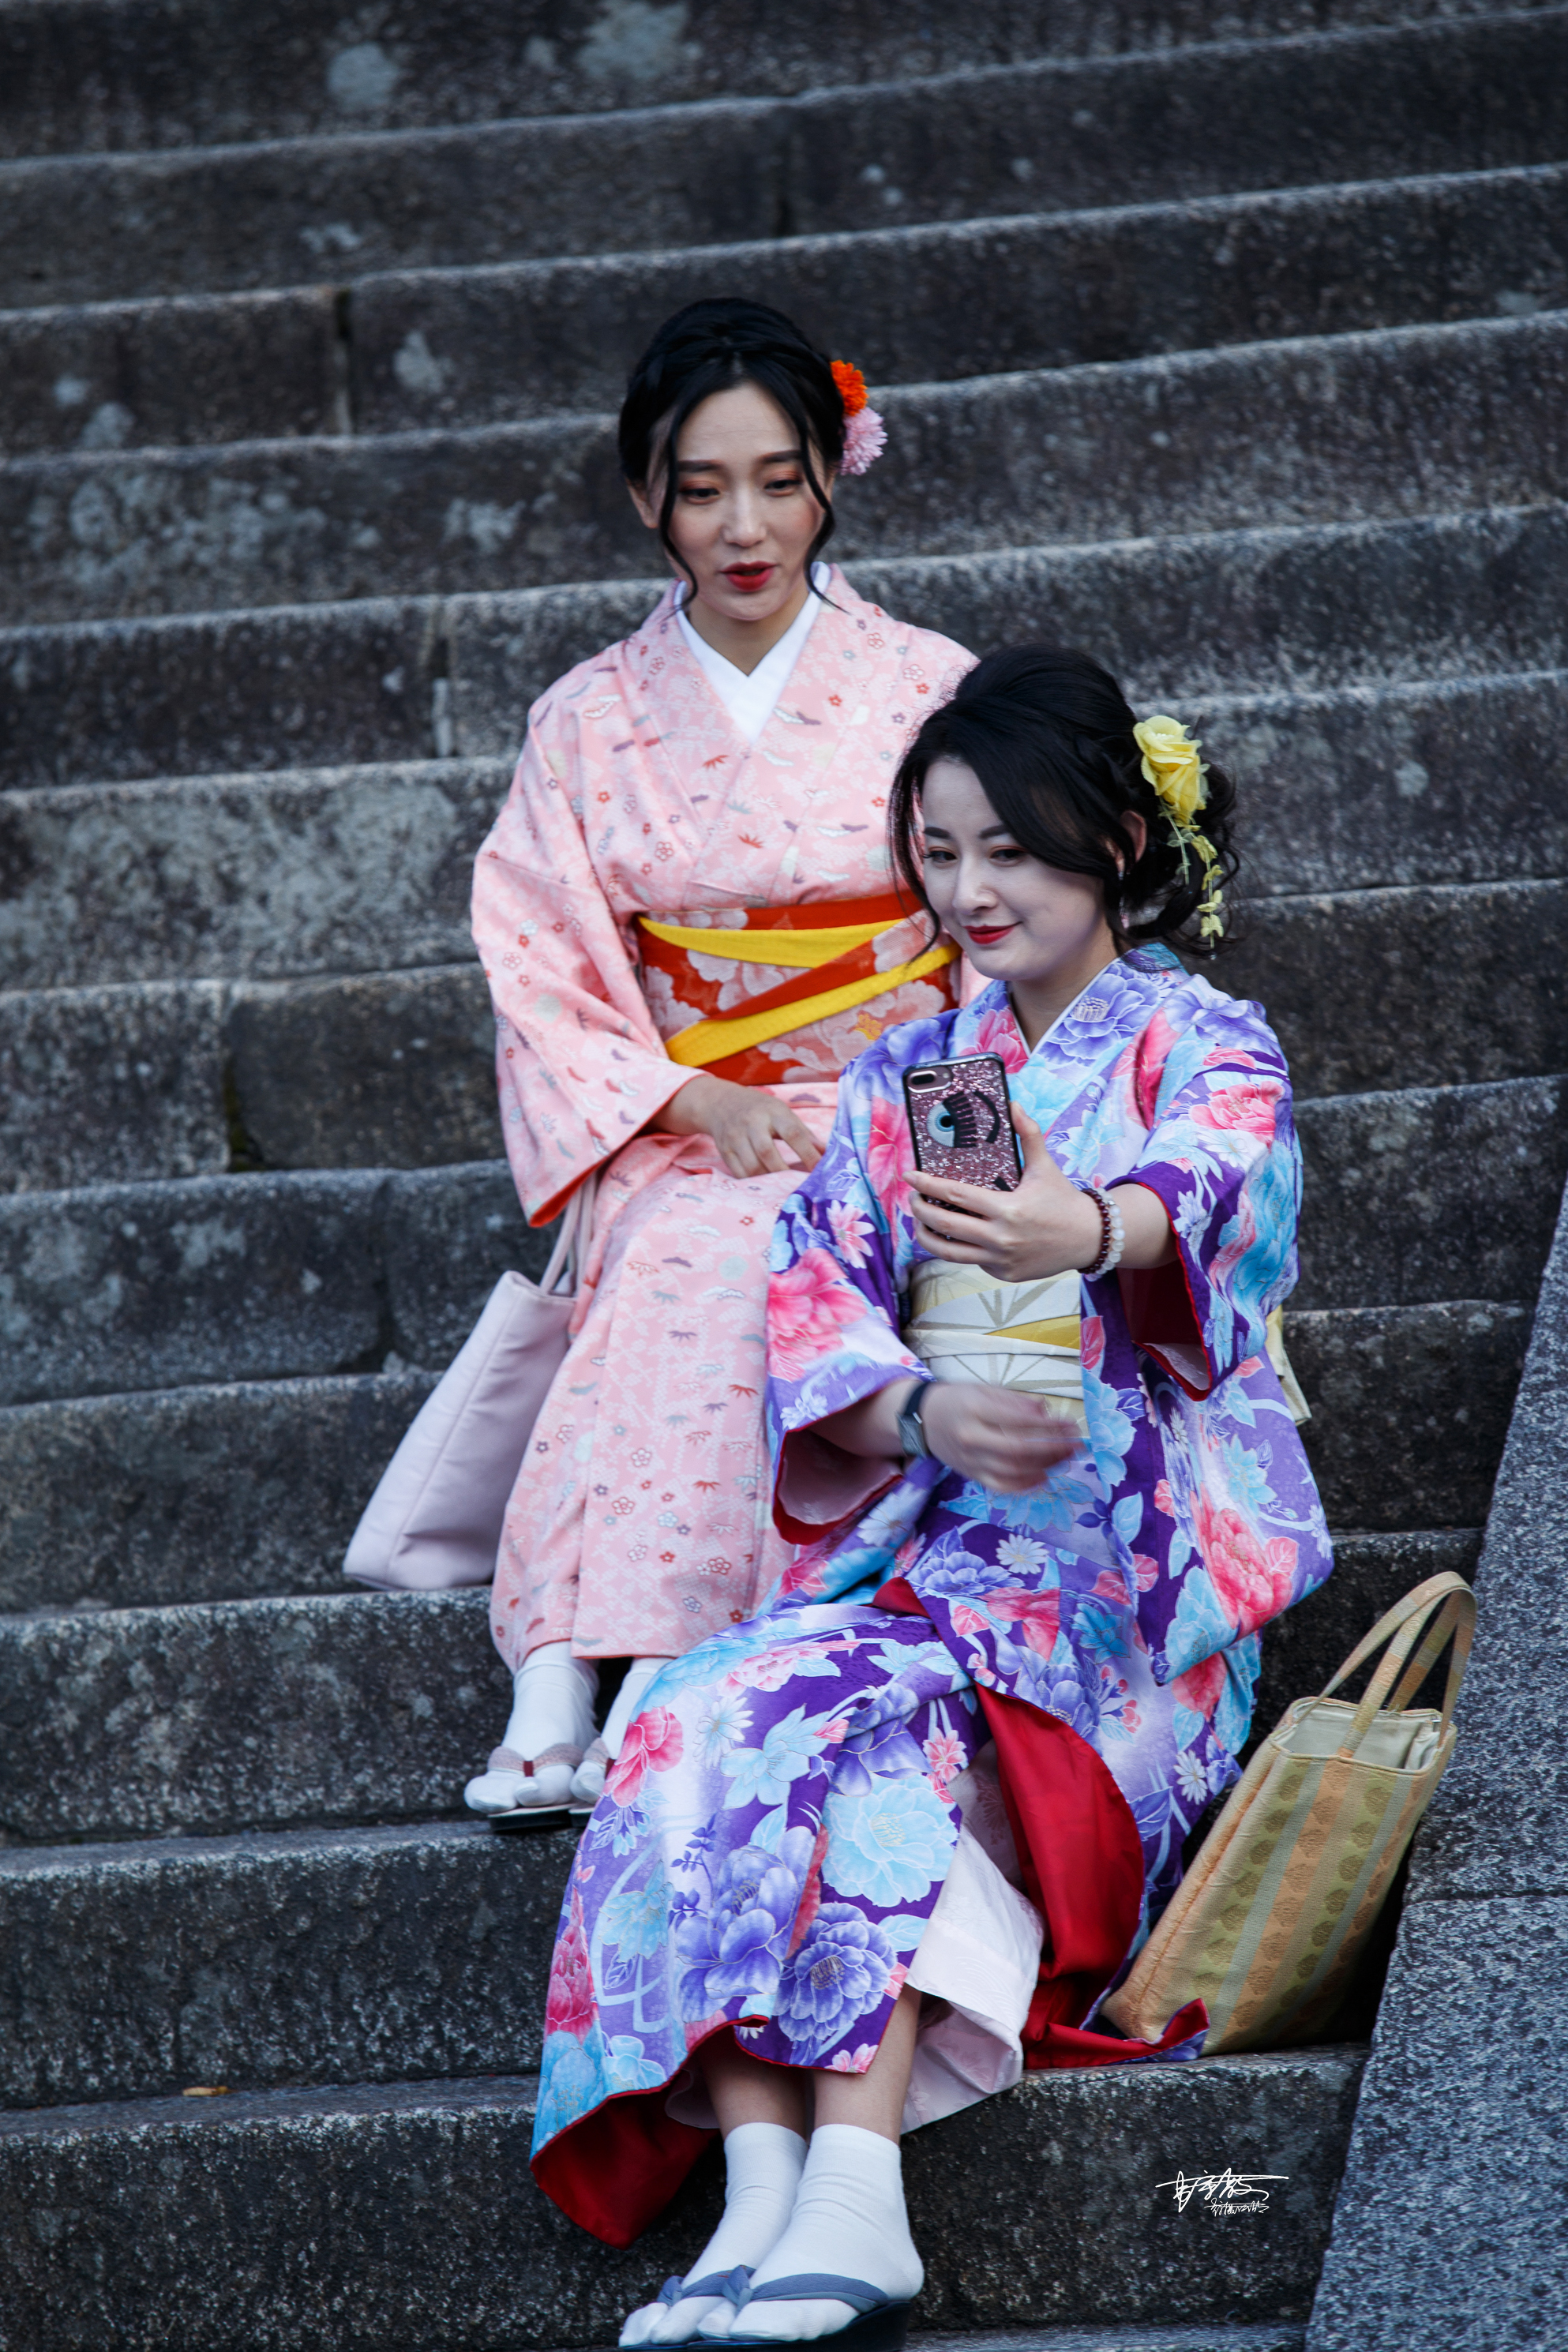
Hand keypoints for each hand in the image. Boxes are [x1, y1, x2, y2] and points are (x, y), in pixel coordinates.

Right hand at [652, 1072, 821, 1179]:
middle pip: (767, 1152)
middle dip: (784, 1172)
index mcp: (772, 1112)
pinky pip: (739, 1174)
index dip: (808, 1153)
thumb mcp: (783, 1112)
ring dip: (769, 1181)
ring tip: (784, 1188)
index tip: (819, 1169)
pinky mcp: (725, 1151)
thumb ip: (804, 1133)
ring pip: (752, 1167)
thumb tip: (827, 1154)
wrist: (720, 1103)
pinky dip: (754, 1183)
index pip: (792, 1133)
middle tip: (800, 1186)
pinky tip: (766, 1187)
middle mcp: (751, 1123)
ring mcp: (735, 1138)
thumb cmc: (760, 1109)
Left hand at [910, 1109, 1174, 1277]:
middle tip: (912, 1198)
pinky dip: (960, 1247)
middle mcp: (1001, 1238)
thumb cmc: (1063, 1201)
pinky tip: (955, 1234)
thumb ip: (1028, 1134)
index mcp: (1007, 1209)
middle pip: (943, 1224)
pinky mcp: (1003, 1274)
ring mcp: (1000, 1259)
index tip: (910, 1175)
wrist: (1088, 1239)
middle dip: (919, 1210)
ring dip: (927, 1236)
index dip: (927, 1184)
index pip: (955, 1195)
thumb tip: (1013, 1105)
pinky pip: (972, 1260)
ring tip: (920, 1223)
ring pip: (948, 1252)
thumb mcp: (1045, 1166)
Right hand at [919, 1380, 1081, 1490]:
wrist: (924, 1419)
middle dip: (1053, 1449)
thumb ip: (1015, 1401)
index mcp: (975, 1410)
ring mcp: (971, 1460)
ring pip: (1013, 1470)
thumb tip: (1045, 1412)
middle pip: (1018, 1450)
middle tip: (1076, 1445)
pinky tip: (1044, 1476)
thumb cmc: (959, 1400)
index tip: (1070, 1424)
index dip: (1049, 1425)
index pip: (1019, 1420)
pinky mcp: (972, 1475)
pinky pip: (1001, 1485)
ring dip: (1045, 1466)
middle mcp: (971, 1437)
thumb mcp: (985, 1389)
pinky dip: (1025, 1484)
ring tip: (1066, 1458)